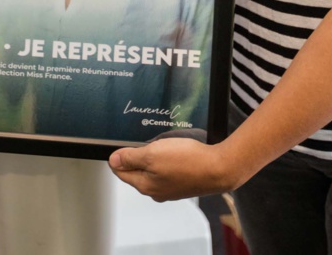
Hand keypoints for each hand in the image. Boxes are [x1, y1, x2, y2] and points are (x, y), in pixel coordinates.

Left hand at [109, 137, 233, 201]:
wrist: (218, 168)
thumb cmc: (187, 161)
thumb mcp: (152, 154)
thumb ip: (131, 158)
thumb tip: (113, 160)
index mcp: (145, 185)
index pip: (122, 172)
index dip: (118, 157)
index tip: (119, 145)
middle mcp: (156, 191)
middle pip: (137, 171)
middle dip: (136, 156)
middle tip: (141, 141)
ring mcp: (171, 188)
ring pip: (153, 170)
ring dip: (153, 156)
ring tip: (160, 143)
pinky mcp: (183, 182)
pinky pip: (168, 169)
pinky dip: (167, 159)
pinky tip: (174, 150)